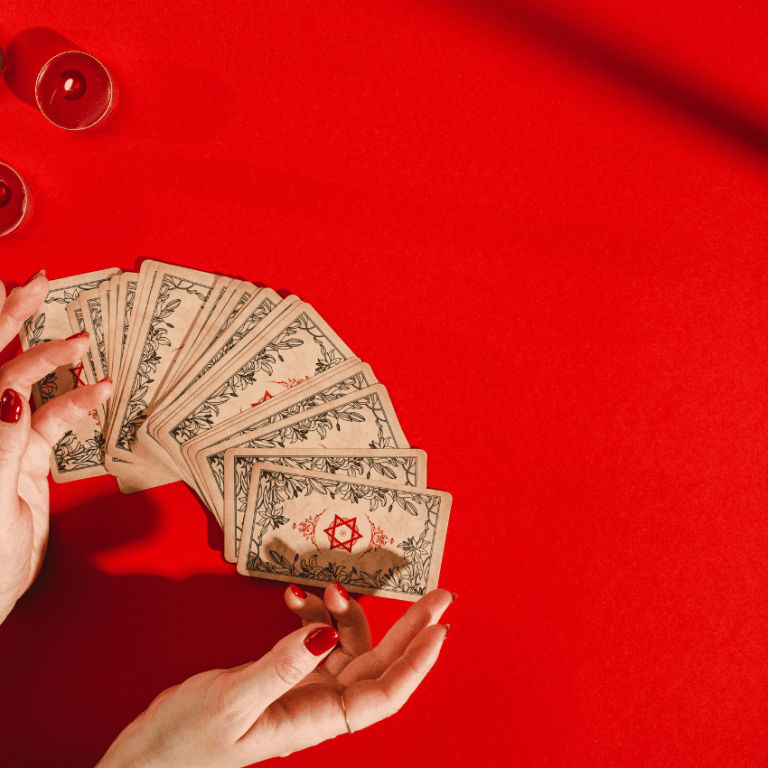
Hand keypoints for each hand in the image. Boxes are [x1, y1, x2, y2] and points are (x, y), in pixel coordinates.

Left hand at [0, 272, 112, 622]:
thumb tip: (10, 393)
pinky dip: (77, 404)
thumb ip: (1, 446)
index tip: (46, 312)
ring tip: (80, 338)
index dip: (15, 334)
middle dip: (15, 318)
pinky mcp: (23, 457)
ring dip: (53, 360)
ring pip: (24, 383)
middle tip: (40, 284)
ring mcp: (2, 438)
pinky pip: (52, 420)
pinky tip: (99, 391)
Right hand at [96, 586, 452, 766]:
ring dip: (341, 611)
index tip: (440, 628)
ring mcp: (302, 687)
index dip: (416, 662)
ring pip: (345, 644)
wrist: (148, 758)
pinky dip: (311, 614)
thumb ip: (280, 667)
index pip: (383, 693)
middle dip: (409, 628)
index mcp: (315, 720)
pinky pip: (313, 638)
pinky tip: (294, 597)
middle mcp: (317, 704)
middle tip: (437, 593)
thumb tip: (324, 632)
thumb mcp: (231, 701)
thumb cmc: (185, 743)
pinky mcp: (282, 674)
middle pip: (378, 663)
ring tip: (325, 586)